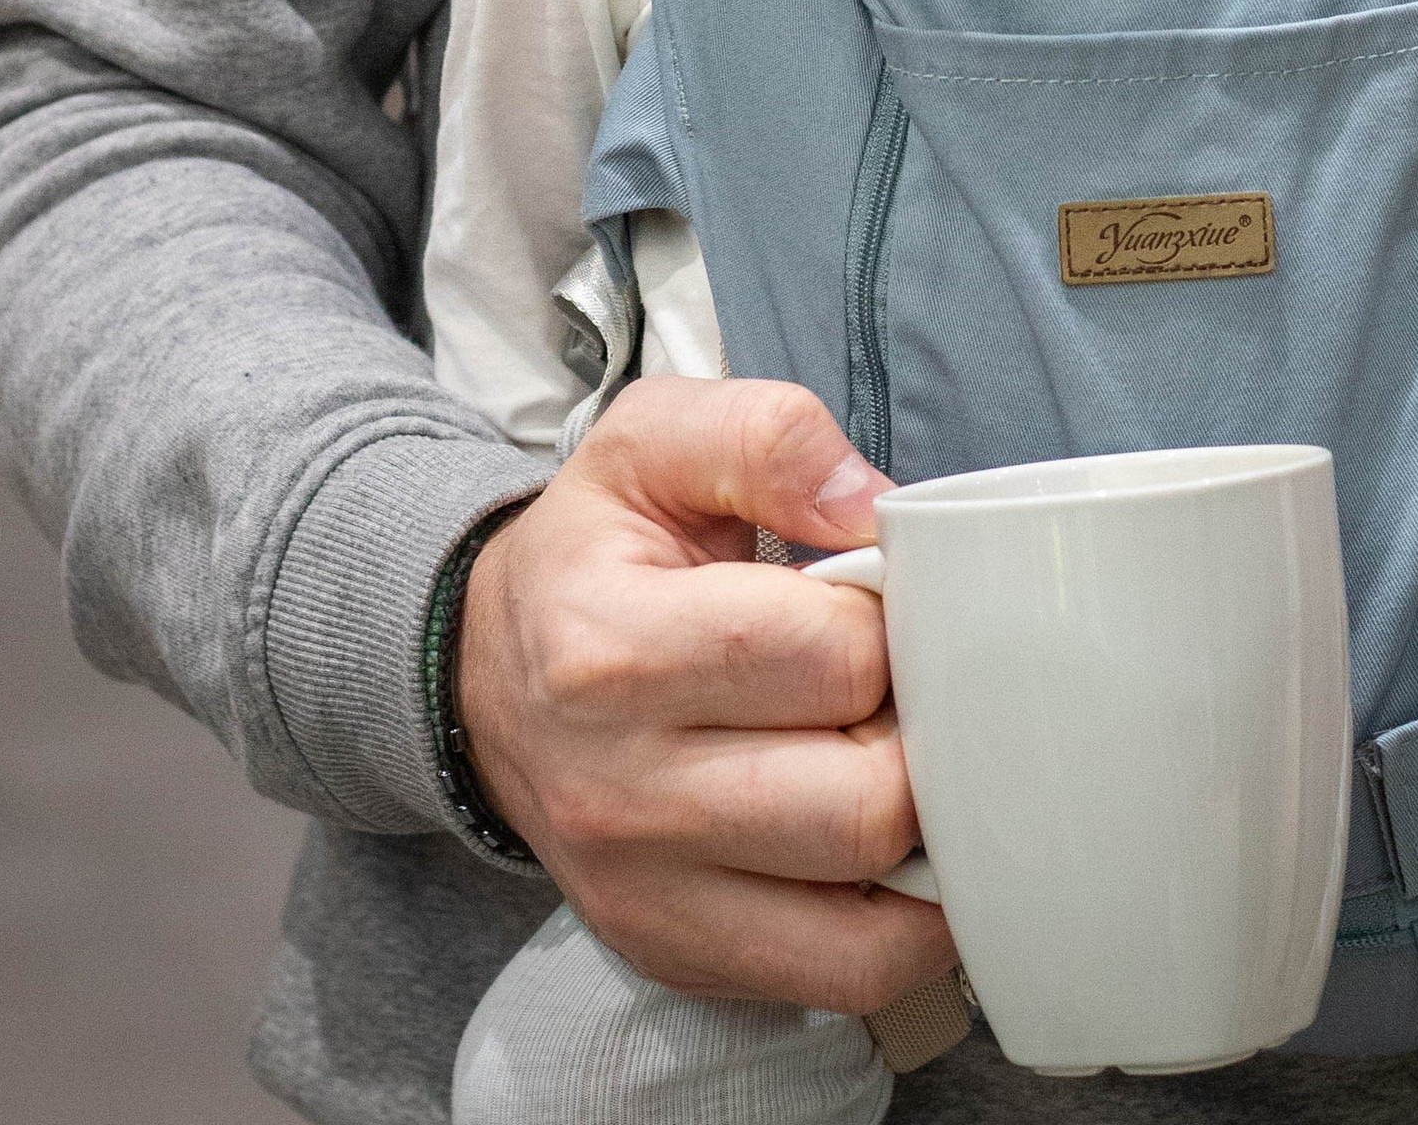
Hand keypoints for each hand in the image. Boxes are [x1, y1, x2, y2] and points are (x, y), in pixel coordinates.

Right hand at [454, 375, 956, 1007]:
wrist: (490, 675)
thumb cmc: (595, 553)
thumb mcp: (654, 441)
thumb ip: (767, 438)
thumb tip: (871, 508)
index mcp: (608, 649)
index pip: (830, 657)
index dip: (894, 619)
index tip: (878, 600)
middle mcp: (618, 792)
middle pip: (865, 800)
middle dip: (919, 732)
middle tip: (899, 684)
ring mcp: (646, 894)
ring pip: (870, 908)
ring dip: (926, 833)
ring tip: (897, 756)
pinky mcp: (676, 955)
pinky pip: (848, 979)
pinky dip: (908, 923)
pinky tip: (898, 848)